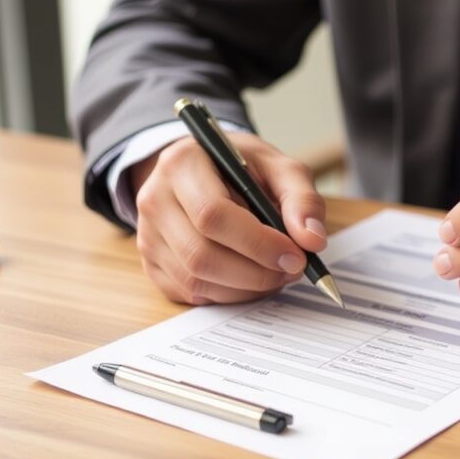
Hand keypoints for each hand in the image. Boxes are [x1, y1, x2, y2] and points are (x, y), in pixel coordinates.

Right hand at [131, 133, 326, 304]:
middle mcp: (154, 200)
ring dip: (246, 287)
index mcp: (182, 164)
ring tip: (277, 273)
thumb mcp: (279, 167)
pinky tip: (251, 278)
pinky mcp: (152, 264)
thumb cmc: (244, 168)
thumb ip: (302, 199)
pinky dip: (230, 294)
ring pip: (195, 280)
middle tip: (293, 269)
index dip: (258, 243)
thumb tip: (312, 240)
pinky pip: (191, 294)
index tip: (296, 256)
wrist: (207, 170)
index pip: (213, 215)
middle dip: (256, 272)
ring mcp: (147, 235)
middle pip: (200, 254)